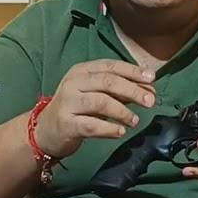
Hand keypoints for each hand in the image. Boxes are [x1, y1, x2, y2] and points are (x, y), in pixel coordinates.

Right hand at [35, 59, 155, 158]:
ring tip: (135, 120)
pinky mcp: (66, 123)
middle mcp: (74, 82)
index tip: (151, 78)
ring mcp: (68, 102)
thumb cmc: (77, 109)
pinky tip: (120, 131)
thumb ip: (120, 90)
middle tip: (150, 101)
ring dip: (122, 111)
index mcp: (82, 70)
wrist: (46, 130)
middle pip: (107, 82)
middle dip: (132, 90)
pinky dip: (109, 128)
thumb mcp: (96, 93)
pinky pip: (91, 125)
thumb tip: (149, 90)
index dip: (132, 71)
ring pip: (100, 101)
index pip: (110, 66)